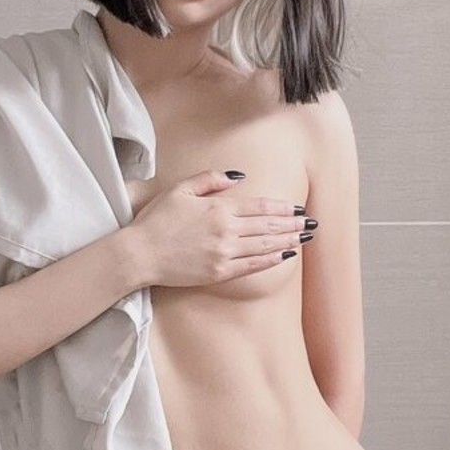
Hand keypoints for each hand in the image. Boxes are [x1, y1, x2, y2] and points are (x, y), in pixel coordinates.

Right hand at [127, 169, 313, 288]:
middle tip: (310, 223)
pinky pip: (252, 266)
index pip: (260, 206)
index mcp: (218, 207)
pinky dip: (271, 260)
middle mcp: (226, 229)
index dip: (282, 207)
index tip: (297, 208)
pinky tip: (284, 256)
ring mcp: (224, 252)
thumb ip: (210, 179)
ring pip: (265, 245)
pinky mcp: (219, 273)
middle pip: (268, 226)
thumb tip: (238, 177)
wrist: (139, 254)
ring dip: (287, 240)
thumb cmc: (155, 221)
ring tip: (304, 237)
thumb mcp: (180, 189)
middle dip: (292, 224)